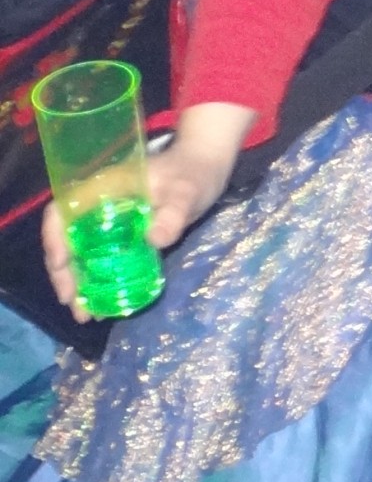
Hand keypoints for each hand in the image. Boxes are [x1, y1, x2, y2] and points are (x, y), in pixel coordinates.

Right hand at [43, 100, 248, 321]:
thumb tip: (155, 240)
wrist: (207, 166)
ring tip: (86, 314)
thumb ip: (172, 214)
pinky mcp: (122, 234)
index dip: (54, 237)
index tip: (62, 264)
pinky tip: (102, 302)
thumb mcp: (186, 192)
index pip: (61, 211)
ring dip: (79, 282)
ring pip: (80, 252)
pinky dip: (97, 280)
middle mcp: (97, 205)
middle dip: (65, 273)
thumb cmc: (193, 172)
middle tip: (74, 304)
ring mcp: (108, 221)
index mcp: (102, 188)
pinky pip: (100, 258)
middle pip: (66, 238)